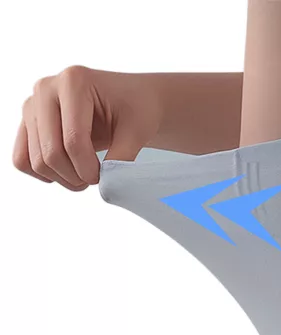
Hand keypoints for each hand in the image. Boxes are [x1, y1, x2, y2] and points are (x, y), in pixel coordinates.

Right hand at [12, 66, 162, 190]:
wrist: (129, 101)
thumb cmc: (136, 110)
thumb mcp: (138, 131)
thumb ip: (122, 159)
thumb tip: (107, 187)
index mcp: (74, 81)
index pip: (73, 141)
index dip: (90, 170)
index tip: (107, 177)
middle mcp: (45, 88)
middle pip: (50, 153)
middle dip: (76, 176)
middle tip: (97, 178)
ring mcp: (32, 104)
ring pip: (34, 160)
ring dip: (62, 179)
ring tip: (85, 176)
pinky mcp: (28, 121)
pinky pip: (22, 159)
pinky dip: (44, 174)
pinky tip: (68, 171)